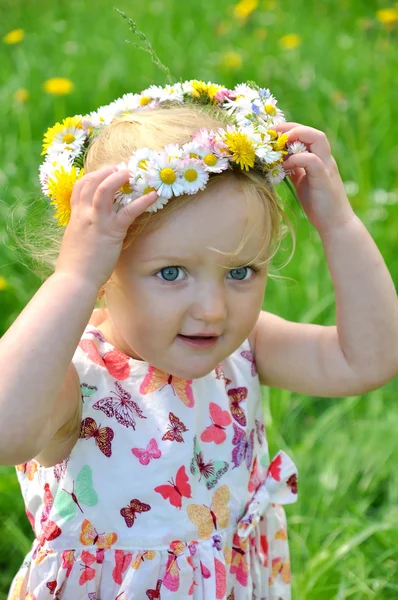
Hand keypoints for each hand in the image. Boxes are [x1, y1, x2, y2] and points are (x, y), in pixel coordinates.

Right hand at [54, 166, 157, 288]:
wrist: (74, 280)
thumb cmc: (75, 266)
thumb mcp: (76, 242)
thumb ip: (84, 231)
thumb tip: (93, 230)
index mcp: (75, 217)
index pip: (79, 187)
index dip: (93, 176)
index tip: (105, 173)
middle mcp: (84, 214)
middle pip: (91, 182)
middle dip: (106, 171)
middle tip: (121, 168)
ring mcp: (97, 221)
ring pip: (105, 189)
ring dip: (118, 178)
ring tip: (131, 173)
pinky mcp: (111, 232)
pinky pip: (128, 212)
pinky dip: (142, 202)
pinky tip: (153, 196)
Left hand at [274, 122, 355, 233]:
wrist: (335, 223)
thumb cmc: (318, 204)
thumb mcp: (302, 182)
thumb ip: (294, 169)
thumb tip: (278, 160)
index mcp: (320, 159)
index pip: (306, 134)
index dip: (289, 129)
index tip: (270, 133)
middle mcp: (326, 159)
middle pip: (312, 131)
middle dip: (290, 128)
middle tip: (271, 134)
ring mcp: (327, 167)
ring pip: (317, 138)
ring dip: (296, 136)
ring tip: (278, 145)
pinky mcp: (324, 179)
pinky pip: (313, 160)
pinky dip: (297, 158)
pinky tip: (284, 165)